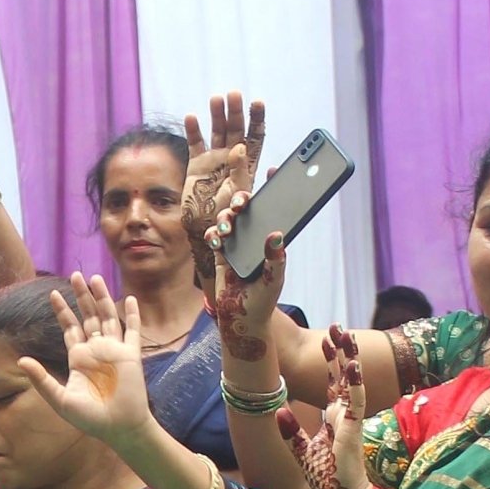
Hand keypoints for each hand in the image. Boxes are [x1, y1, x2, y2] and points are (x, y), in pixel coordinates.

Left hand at [26, 273, 151, 445]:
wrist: (117, 428)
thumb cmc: (89, 418)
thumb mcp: (59, 399)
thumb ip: (41, 379)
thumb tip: (21, 360)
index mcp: (79, 358)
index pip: (70, 328)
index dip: (62, 311)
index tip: (53, 294)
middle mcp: (96, 350)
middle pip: (88, 316)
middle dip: (81, 296)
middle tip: (74, 275)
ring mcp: (114, 350)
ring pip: (108, 316)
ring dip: (102, 297)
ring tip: (95, 278)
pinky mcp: (131, 355)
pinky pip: (132, 330)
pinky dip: (132, 314)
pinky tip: (129, 298)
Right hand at [182, 91, 265, 279]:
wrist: (212, 247)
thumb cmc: (236, 233)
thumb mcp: (243, 206)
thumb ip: (242, 179)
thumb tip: (241, 154)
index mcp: (248, 169)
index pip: (256, 139)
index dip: (257, 120)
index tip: (258, 102)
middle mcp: (231, 162)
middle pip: (235, 131)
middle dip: (236, 111)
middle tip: (234, 94)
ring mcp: (213, 163)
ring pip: (216, 133)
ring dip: (216, 115)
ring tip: (216, 99)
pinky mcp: (195, 169)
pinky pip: (194, 145)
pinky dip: (194, 130)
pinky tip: (193, 116)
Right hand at [208, 187, 285, 362]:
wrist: (240, 318)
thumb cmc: (262, 300)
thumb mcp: (274, 279)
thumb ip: (275, 258)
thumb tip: (276, 234)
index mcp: (271, 238)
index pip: (274, 207)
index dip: (273, 187)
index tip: (273, 170)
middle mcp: (253, 236)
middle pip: (247, 207)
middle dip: (241, 198)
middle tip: (242, 202)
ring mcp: (236, 242)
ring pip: (228, 218)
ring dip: (226, 217)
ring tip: (227, 225)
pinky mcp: (220, 252)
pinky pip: (214, 236)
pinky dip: (214, 234)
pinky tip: (216, 238)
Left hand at [277, 327, 370, 488]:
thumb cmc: (326, 476)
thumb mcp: (301, 449)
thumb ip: (291, 431)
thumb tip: (277, 411)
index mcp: (334, 416)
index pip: (332, 382)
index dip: (330, 361)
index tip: (326, 339)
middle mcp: (344, 413)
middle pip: (343, 375)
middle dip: (340, 350)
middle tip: (337, 326)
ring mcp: (350, 419)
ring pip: (351, 382)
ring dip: (348, 358)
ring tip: (346, 335)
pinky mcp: (353, 428)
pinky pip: (354, 401)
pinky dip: (354, 383)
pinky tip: (351, 365)